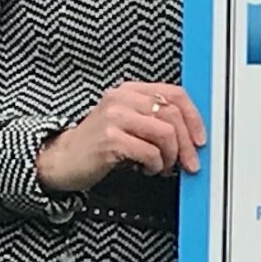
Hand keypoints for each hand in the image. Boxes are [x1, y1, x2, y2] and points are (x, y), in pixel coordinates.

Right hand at [37, 81, 207, 190]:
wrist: (60, 160)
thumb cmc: (96, 144)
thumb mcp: (126, 123)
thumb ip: (153, 119)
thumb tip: (191, 133)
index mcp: (129, 91)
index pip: (174, 94)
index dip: (194, 117)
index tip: (200, 139)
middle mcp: (122, 99)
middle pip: (173, 114)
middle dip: (187, 143)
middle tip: (190, 162)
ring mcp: (114, 117)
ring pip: (165, 133)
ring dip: (171, 156)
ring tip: (163, 167)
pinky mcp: (110, 139)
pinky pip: (149, 152)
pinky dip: (155, 165)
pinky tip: (147, 170)